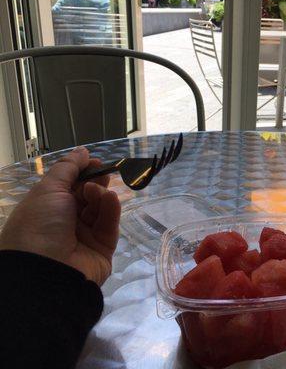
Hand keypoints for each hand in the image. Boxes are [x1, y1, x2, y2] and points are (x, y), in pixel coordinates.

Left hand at [0, 147, 120, 284]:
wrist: (46, 270)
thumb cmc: (39, 225)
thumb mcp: (48, 190)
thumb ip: (68, 168)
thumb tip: (83, 151)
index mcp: (47, 209)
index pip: (68, 187)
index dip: (81, 173)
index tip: (94, 162)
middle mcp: (65, 222)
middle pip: (86, 197)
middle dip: (94, 183)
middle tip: (103, 173)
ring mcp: (84, 236)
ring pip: (99, 209)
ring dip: (101, 196)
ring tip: (99, 192)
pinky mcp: (103, 248)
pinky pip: (109, 225)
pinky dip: (111, 210)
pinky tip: (110, 200)